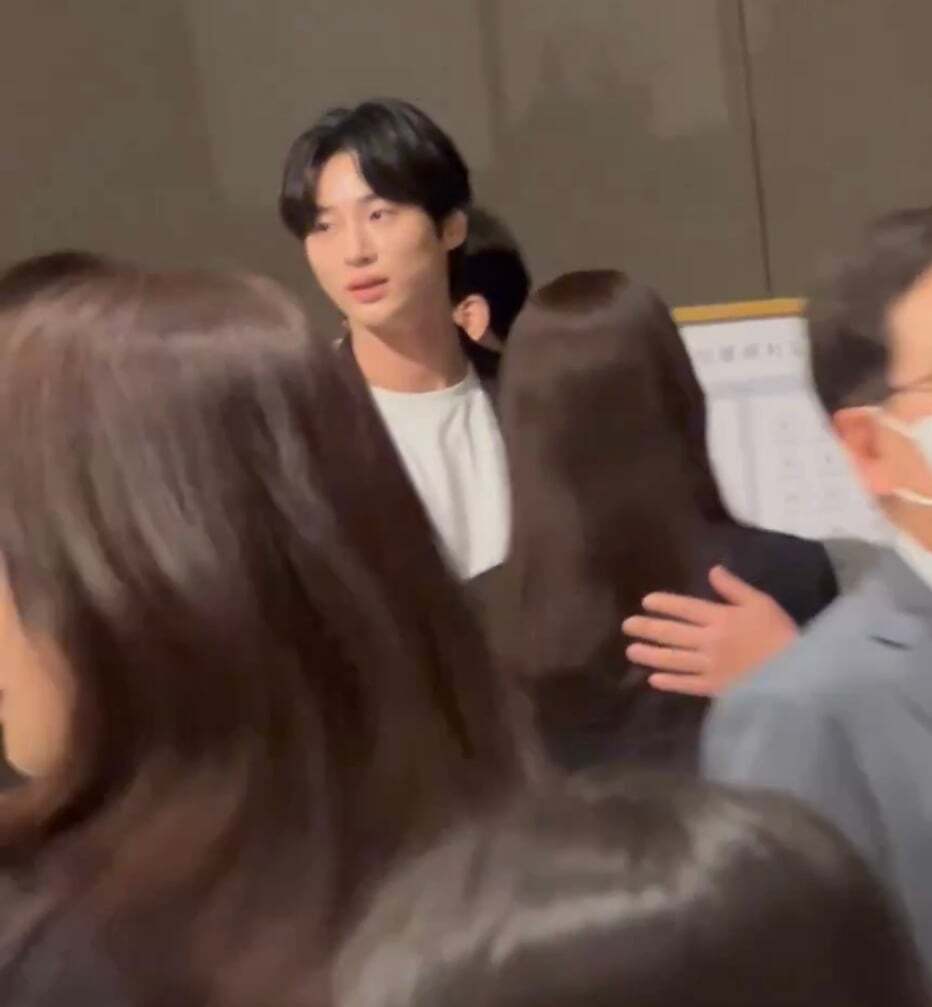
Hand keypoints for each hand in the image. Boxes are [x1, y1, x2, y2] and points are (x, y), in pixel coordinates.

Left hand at [621, 565, 798, 696]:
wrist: (797, 673)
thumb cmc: (780, 634)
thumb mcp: (761, 603)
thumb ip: (734, 588)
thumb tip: (712, 570)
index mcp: (720, 618)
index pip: (685, 608)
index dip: (664, 604)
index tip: (646, 602)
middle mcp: (709, 641)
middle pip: (672, 633)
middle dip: (648, 628)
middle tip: (627, 625)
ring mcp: (710, 666)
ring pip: (674, 659)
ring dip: (651, 655)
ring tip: (631, 651)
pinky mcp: (715, 688)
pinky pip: (688, 684)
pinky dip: (670, 682)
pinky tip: (654, 680)